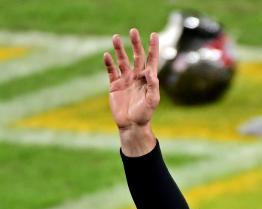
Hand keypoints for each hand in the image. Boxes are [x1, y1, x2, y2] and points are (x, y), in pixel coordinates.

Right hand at [104, 28, 158, 154]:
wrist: (131, 125)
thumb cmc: (145, 114)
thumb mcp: (152, 101)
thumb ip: (153, 86)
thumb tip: (150, 71)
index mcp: (148, 79)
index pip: (151, 60)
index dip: (153, 47)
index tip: (154, 34)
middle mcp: (137, 76)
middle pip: (136, 56)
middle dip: (135, 44)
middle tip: (133, 31)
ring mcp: (125, 80)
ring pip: (122, 60)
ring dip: (119, 50)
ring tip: (115, 37)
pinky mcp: (114, 85)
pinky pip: (111, 71)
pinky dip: (109, 63)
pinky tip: (107, 55)